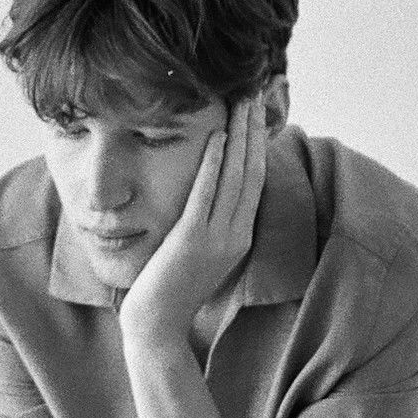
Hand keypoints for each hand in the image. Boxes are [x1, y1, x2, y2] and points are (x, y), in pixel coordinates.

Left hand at [118, 95, 267, 340]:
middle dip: (254, 128)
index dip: (259, 141)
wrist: (158, 327)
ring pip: (236, 176)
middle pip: (252, 170)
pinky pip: (206, 194)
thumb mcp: (200, 251)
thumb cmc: (171, 288)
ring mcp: (217, 237)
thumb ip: (210, 222)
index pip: (256, 178)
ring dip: (240, 135)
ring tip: (241, 101)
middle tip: (256, 90)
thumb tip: (210, 188)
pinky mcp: (193, 240)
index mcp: (240, 235)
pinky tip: (217, 136)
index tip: (256, 109)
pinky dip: (213, 163)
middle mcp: (236, 233)